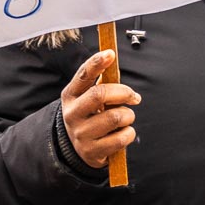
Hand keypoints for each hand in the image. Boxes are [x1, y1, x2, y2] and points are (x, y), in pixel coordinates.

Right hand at [60, 50, 140, 168]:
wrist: (81, 149)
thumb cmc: (92, 116)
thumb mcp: (90, 98)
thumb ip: (102, 82)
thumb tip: (112, 59)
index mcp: (71, 96)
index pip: (82, 76)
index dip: (96, 63)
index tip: (110, 53)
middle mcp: (72, 114)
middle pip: (100, 94)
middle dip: (124, 92)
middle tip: (134, 97)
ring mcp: (80, 134)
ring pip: (116, 117)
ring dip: (128, 116)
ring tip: (125, 119)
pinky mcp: (91, 151)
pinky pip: (121, 138)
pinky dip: (129, 134)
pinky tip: (121, 134)